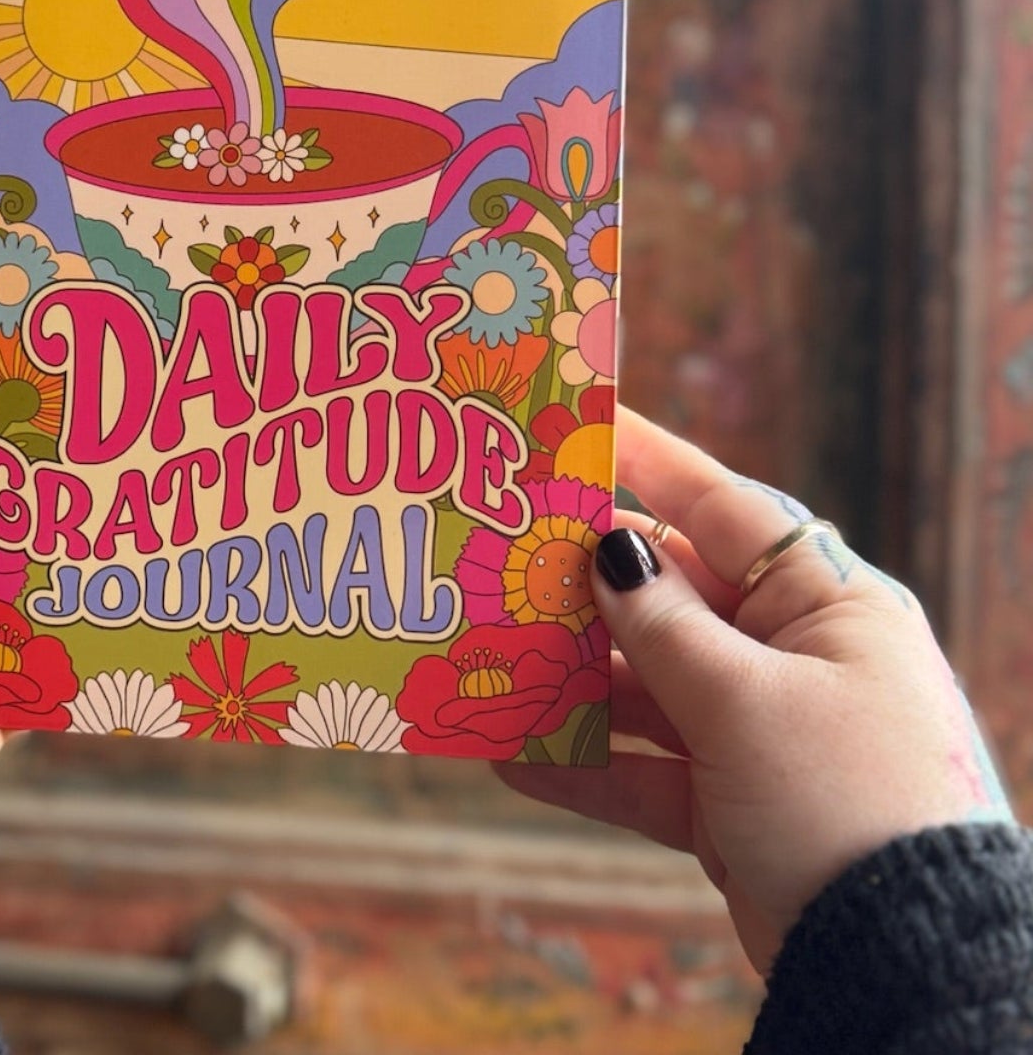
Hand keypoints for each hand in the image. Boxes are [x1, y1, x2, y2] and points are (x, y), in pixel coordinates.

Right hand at [496, 408, 1013, 972]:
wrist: (902, 970)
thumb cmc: (843, 803)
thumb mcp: (746, 700)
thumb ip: (665, 625)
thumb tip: (609, 552)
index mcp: (828, 606)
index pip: (724, 508)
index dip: (650, 464)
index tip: (580, 428)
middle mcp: (797, 656)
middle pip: (675, 596)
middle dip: (592, 586)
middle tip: (506, 556)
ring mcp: (764, 730)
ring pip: (651, 682)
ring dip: (577, 680)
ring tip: (496, 658)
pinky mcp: (736, 801)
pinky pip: (647, 763)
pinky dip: (587, 764)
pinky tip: (516, 757)